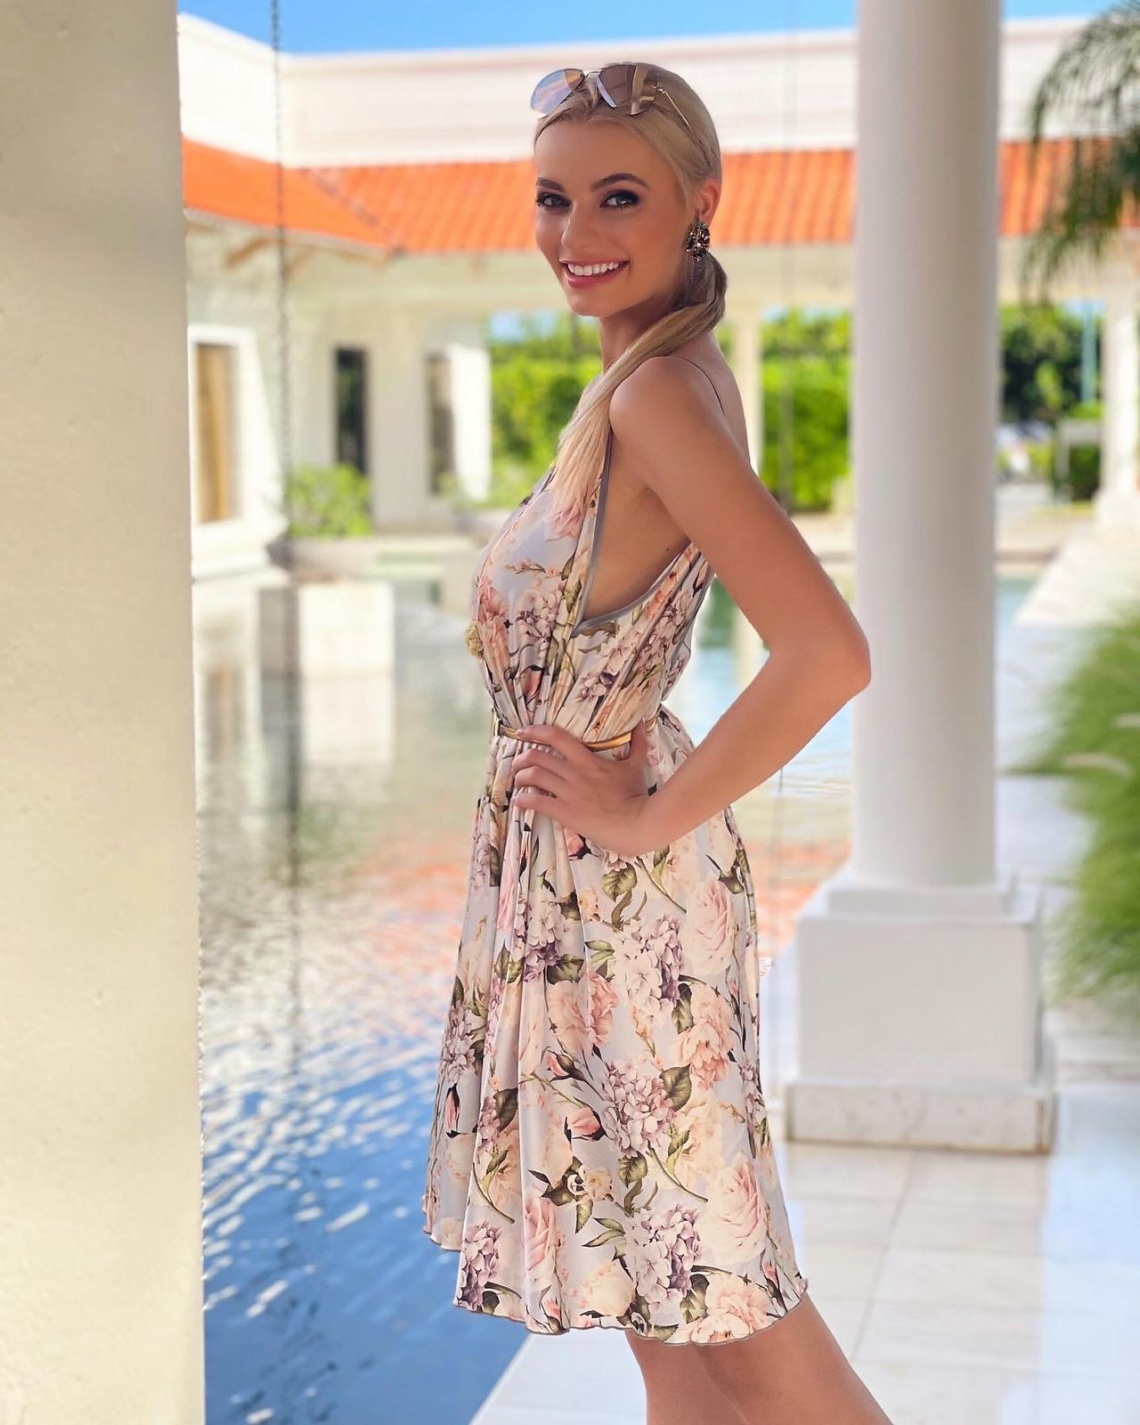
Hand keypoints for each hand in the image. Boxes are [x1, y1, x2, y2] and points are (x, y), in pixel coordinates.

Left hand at [508, 718, 665, 860]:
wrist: (638, 822)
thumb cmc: (636, 795)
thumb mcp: (636, 766)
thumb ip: (637, 744)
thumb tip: (641, 725)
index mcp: (588, 759)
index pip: (557, 737)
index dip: (536, 731)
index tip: (523, 732)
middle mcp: (574, 773)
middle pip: (537, 757)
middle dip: (522, 758)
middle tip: (518, 763)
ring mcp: (569, 793)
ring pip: (533, 777)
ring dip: (521, 777)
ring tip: (518, 781)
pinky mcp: (566, 812)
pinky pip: (537, 802)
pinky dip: (524, 800)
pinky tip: (520, 801)